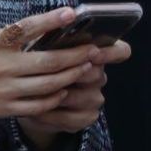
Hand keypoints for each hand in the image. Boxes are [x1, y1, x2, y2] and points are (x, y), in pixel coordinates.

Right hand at [0, 7, 99, 141]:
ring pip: (48, 85)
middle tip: (94, 49)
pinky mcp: (1, 110)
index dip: (51, 20)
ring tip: (86, 68)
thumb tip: (11, 28)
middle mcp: (0, 67)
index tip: (72, 14)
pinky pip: (36, 106)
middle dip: (76, 55)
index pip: (27, 28)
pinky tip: (64, 90)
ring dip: (71, 76)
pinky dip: (54, 98)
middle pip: (48, 61)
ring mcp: (2, 91)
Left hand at [16, 39, 130, 148]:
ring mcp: (95, 98)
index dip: (111, 52)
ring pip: (84, 97)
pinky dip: (52, 115)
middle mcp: (100, 76)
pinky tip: (36, 111)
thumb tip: (53, 32)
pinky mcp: (86, 117)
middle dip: (74, 74)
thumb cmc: (38, 67)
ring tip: (36, 94)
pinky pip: (73, 118)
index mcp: (97, 54)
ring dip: (60, 96)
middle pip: (98, 74)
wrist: (30, 99)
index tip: (93, 53)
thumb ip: (53, 41)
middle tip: (52, 73)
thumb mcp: (44, 49)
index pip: (121, 51)